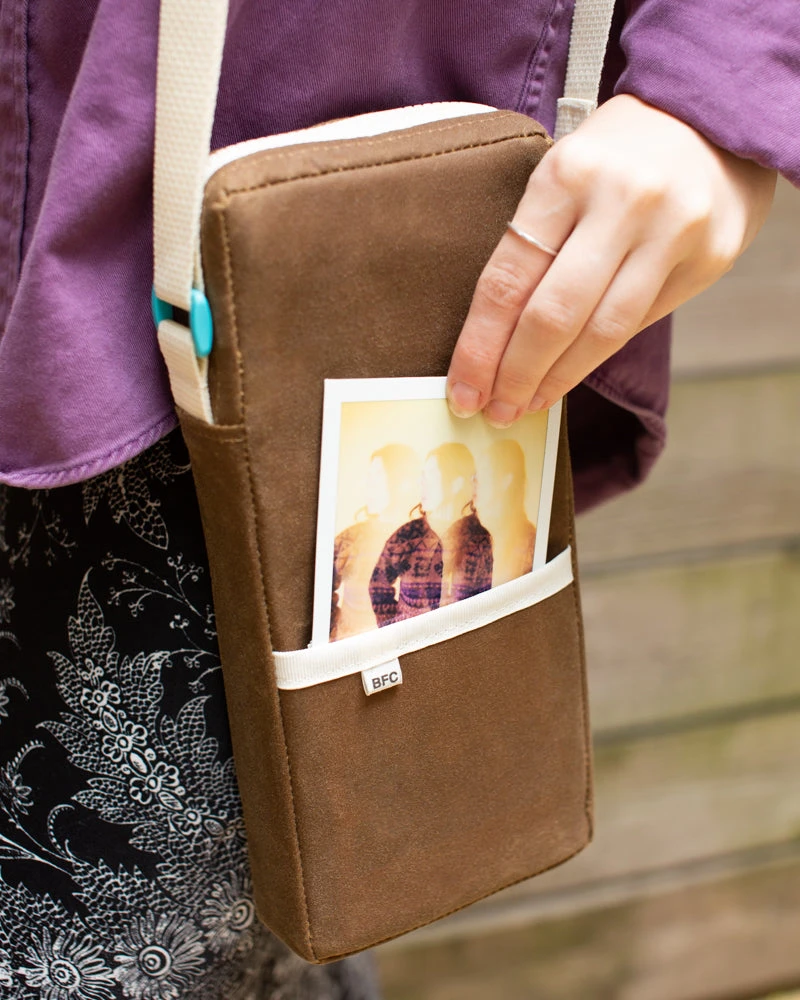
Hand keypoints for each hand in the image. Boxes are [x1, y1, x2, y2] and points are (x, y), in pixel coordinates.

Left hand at [446, 94, 776, 425]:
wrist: (713, 121)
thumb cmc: (615, 157)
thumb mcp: (564, 175)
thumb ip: (536, 244)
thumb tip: (496, 340)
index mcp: (567, 174)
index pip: (508, 279)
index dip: (480, 347)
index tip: (463, 389)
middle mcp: (622, 202)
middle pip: (554, 316)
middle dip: (515, 375)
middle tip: (494, 411)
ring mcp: (673, 232)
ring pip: (601, 333)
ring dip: (557, 380)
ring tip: (527, 404)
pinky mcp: (708, 259)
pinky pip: (639, 324)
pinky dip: (597, 358)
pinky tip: (569, 375)